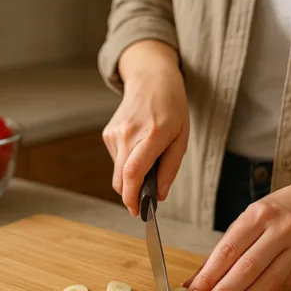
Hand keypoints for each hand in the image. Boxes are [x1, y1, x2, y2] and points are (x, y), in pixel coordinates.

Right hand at [102, 42, 188, 215]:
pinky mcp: (108, 134)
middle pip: (121, 178)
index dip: (132, 196)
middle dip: (131, 195)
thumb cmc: (171, 108)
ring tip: (149, 158)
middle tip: (145, 201)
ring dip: (131, 177)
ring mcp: (115, 134)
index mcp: (153, 134)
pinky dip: (127, 163)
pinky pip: (116, 161)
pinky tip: (139, 148)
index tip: (137, 211)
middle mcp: (129, 134)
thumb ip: (170, 168)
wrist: (151, 79)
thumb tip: (159, 195)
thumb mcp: (181, 138)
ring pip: (118, 172)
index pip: (133, 172)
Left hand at [183, 178, 290, 290]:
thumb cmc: (279, 211)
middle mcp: (280, 231)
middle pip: (247, 269)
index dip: (209, 276)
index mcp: (259, 215)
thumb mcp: (249, 218)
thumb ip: (223, 250)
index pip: (229, 250)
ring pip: (266, 284)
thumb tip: (195, 281)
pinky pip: (280, 290)